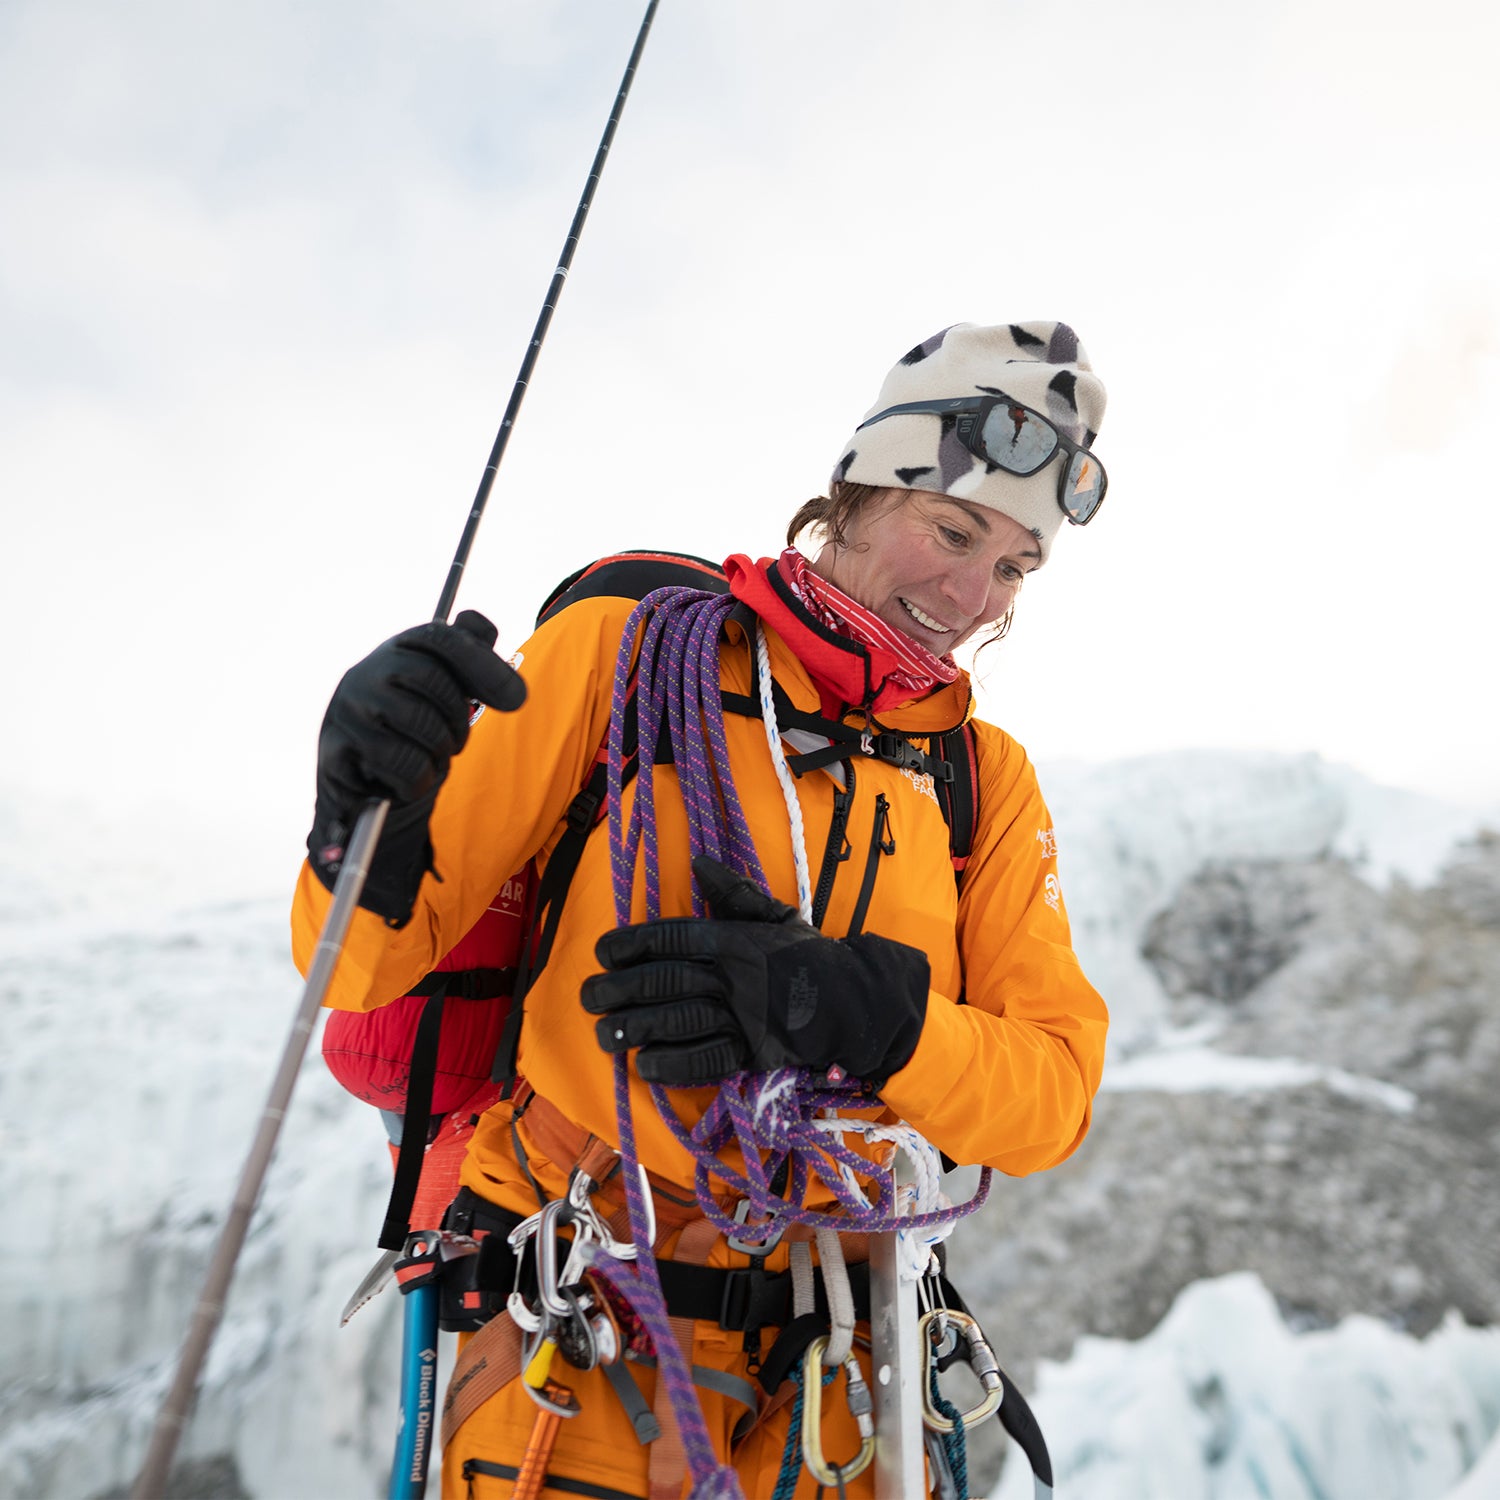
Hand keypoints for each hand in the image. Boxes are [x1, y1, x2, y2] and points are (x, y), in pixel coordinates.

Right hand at [307, 609, 524, 923]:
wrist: (364, 783)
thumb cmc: (415, 726)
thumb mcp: (448, 688)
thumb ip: (472, 652)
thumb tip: (479, 625)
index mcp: (399, 651)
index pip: (442, 637)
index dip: (483, 663)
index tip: (517, 699)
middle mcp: (367, 672)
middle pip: (433, 679)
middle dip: (458, 717)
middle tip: (457, 741)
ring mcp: (347, 709)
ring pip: (420, 723)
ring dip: (440, 751)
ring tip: (431, 758)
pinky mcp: (336, 749)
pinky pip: (401, 763)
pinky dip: (417, 779)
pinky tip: (408, 780)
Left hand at [581, 856, 928, 1087]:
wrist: (856, 1002)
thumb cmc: (811, 958)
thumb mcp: (777, 916)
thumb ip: (735, 893)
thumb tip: (700, 864)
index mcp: (737, 938)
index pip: (674, 936)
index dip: (633, 944)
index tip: (603, 952)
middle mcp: (736, 975)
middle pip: (667, 979)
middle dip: (620, 989)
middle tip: (588, 996)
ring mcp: (744, 1016)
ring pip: (678, 1019)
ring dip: (636, 1027)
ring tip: (604, 1034)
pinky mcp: (754, 1053)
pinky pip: (706, 1060)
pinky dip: (672, 1064)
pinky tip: (644, 1065)